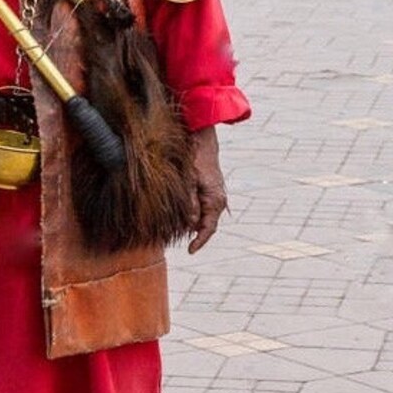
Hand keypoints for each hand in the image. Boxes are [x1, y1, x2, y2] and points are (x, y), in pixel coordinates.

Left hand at [186, 126, 228, 253]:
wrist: (202, 141)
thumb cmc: (194, 159)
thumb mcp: (188, 182)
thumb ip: (189, 204)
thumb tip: (190, 225)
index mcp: (215, 201)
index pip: (209, 229)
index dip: (199, 242)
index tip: (190, 251)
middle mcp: (219, 200)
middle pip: (205, 224)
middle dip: (192, 232)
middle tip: (173, 235)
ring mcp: (216, 196)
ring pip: (204, 216)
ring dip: (192, 221)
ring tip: (174, 223)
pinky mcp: (211, 191)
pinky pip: (203, 207)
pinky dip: (193, 212)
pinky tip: (181, 210)